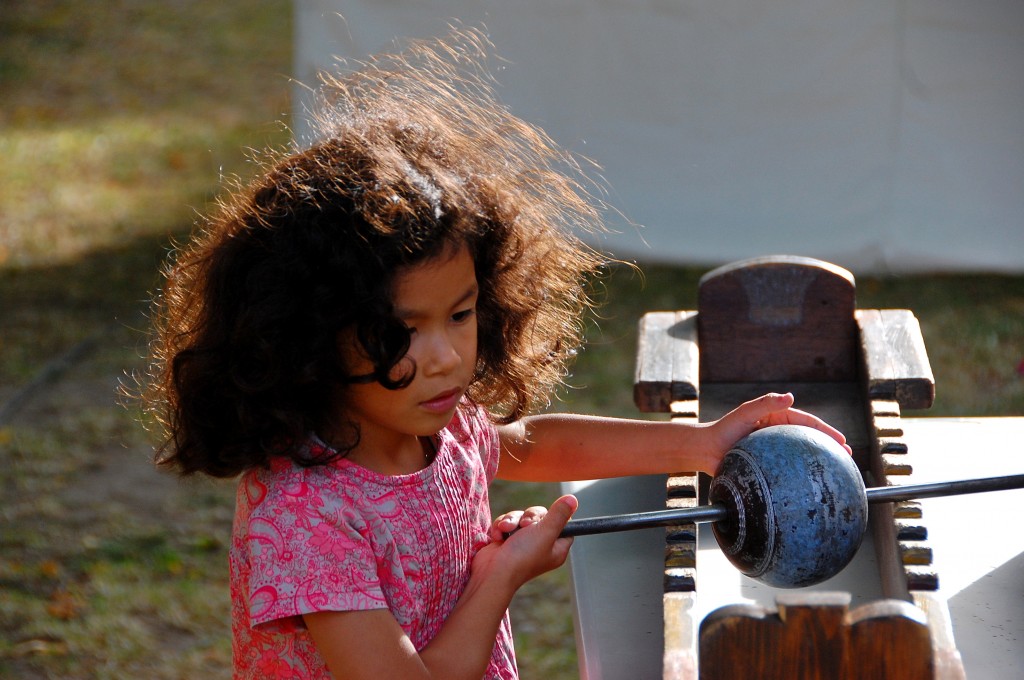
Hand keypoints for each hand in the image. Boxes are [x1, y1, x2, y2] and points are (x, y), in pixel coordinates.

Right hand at [473, 495, 577, 588]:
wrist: (492, 573)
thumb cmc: (522, 556)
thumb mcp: (545, 532)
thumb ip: (559, 514)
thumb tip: (572, 499)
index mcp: (556, 548)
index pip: (565, 526)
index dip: (557, 517)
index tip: (548, 517)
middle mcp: (542, 546)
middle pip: (541, 517)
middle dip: (529, 517)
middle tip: (525, 525)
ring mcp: (523, 543)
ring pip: (521, 517)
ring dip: (512, 520)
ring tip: (507, 530)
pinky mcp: (507, 540)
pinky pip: (508, 522)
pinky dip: (502, 526)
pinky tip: (499, 536)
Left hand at [706, 392, 851, 466]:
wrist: (705, 450)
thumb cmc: (723, 429)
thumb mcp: (744, 413)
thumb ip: (765, 403)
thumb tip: (790, 396)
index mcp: (776, 418)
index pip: (806, 422)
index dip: (826, 431)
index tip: (842, 441)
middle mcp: (777, 433)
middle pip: (808, 438)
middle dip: (829, 445)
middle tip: (848, 456)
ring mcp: (773, 450)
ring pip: (801, 454)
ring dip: (819, 460)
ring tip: (837, 471)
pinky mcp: (768, 465)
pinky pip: (789, 469)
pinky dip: (802, 475)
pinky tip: (811, 486)